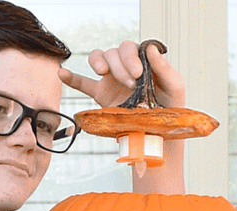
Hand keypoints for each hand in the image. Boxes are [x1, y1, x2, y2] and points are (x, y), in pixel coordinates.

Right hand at [59, 39, 184, 109]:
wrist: (159, 137)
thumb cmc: (170, 111)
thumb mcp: (174, 87)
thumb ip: (165, 67)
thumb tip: (150, 48)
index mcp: (143, 63)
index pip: (131, 48)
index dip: (131, 57)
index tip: (137, 75)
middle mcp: (126, 68)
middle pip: (115, 52)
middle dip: (120, 65)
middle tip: (130, 84)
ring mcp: (112, 81)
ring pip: (100, 58)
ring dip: (100, 61)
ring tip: (103, 73)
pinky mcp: (102, 96)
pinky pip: (83, 83)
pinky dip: (72, 78)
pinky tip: (62, 73)